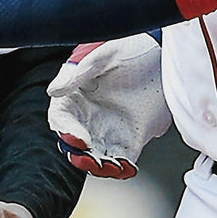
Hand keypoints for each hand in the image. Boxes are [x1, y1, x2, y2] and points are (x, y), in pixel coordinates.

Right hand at [47, 32, 170, 178]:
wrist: (163, 53)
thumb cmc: (129, 49)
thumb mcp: (103, 57)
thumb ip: (79, 74)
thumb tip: (53, 91)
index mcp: (75, 96)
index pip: (61, 119)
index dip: (66, 131)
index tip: (79, 138)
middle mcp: (89, 117)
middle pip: (75, 144)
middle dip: (80, 155)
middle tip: (90, 158)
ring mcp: (109, 129)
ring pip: (97, 156)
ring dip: (99, 166)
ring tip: (110, 167)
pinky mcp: (131, 139)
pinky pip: (122, 159)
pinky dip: (122, 169)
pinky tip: (126, 168)